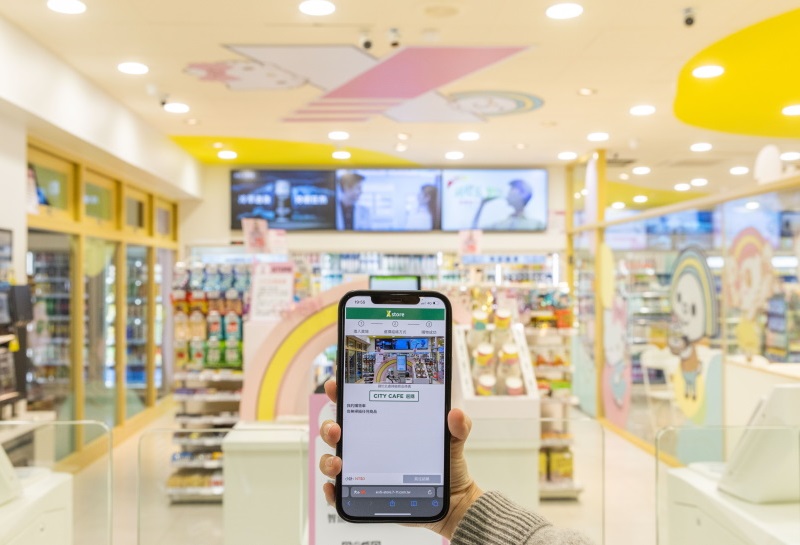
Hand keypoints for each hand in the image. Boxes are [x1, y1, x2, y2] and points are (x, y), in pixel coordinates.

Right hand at [318, 379, 481, 539]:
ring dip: (328, 459)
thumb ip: (457, 426)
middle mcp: (369, 445)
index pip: (357, 405)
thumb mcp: (453, 441)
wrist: (452, 501)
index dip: (341, 394)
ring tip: (338, 462)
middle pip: (337, 432)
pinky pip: (341, 493)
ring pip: (333, 460)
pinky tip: (335, 488)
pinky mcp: (365, 493)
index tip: (334, 386)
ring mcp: (364, 469)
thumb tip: (455, 413)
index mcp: (384, 426)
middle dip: (329, 427)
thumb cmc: (446, 465)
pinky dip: (333, 491)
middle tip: (336, 430)